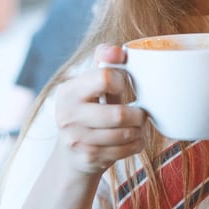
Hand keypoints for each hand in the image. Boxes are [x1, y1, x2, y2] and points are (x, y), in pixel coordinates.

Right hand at [53, 44, 145, 175]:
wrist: (73, 156)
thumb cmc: (90, 112)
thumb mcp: (91, 85)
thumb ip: (105, 63)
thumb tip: (118, 51)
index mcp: (68, 91)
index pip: (105, 78)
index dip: (123, 81)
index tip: (123, 87)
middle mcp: (67, 115)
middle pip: (118, 114)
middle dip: (138, 115)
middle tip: (140, 114)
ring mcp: (76, 140)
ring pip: (126, 134)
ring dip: (139, 130)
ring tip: (137, 126)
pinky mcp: (89, 158)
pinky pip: (127, 149)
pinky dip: (137, 143)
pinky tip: (132, 139)